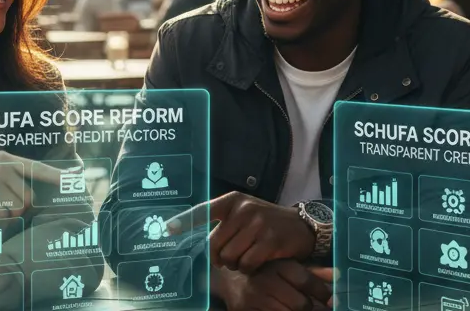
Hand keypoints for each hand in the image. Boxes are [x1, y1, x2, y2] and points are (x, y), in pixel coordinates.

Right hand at [0, 150, 65, 218]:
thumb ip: (10, 174)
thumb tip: (30, 198)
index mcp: (6, 158)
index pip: (38, 168)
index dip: (58, 176)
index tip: (77, 179)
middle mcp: (3, 167)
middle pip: (29, 197)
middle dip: (20, 205)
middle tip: (0, 202)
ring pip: (18, 207)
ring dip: (8, 212)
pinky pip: (3, 214)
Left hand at [167, 191, 315, 273]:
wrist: (301, 226)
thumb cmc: (267, 222)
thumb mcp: (245, 212)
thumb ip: (224, 221)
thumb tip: (200, 242)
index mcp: (233, 200)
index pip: (204, 210)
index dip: (185, 221)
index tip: (168, 228)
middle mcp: (244, 209)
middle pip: (214, 244)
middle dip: (219, 257)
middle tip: (230, 257)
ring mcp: (258, 224)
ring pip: (229, 257)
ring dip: (235, 264)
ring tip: (247, 256)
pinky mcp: (270, 240)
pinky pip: (247, 264)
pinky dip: (249, 268)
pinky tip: (258, 262)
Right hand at [215, 260, 334, 310]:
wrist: (229, 278)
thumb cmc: (267, 272)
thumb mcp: (289, 266)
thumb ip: (314, 271)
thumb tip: (338, 276)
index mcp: (277, 266)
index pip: (306, 281)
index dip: (322, 292)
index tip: (329, 298)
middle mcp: (265, 281)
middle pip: (300, 304)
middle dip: (312, 308)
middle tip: (316, 307)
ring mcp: (254, 299)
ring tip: (303, 308)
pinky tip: (287, 309)